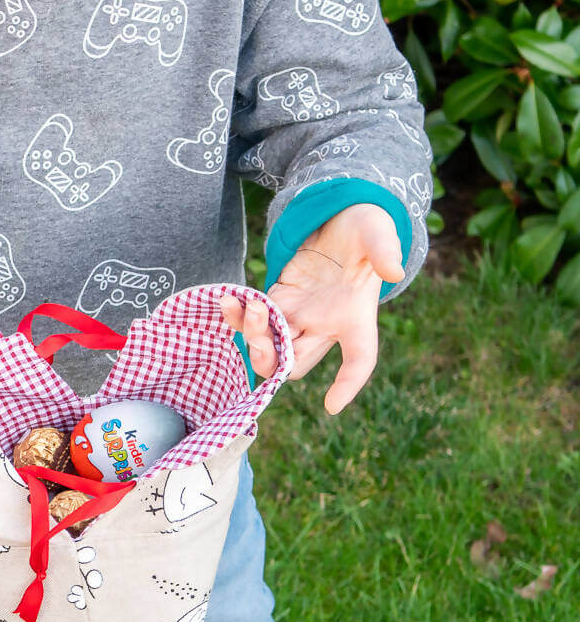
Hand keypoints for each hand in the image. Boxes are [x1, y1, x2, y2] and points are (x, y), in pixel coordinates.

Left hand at [220, 203, 403, 414]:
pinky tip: (227, 299)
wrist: (342, 217)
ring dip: (251, 336)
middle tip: (259, 333)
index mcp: (355, 317)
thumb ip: (385, 250)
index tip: (331, 405)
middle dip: (274, 359)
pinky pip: (253, 319)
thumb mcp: (378, 232)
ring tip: (243, 305)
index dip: (348, 384)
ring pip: (271, 347)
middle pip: (297, 363)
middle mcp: (325, 324)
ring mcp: (298, 314)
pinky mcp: (277, 299)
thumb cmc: (364, 230)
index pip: (359, 359)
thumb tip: (393, 271)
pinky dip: (236, 316)